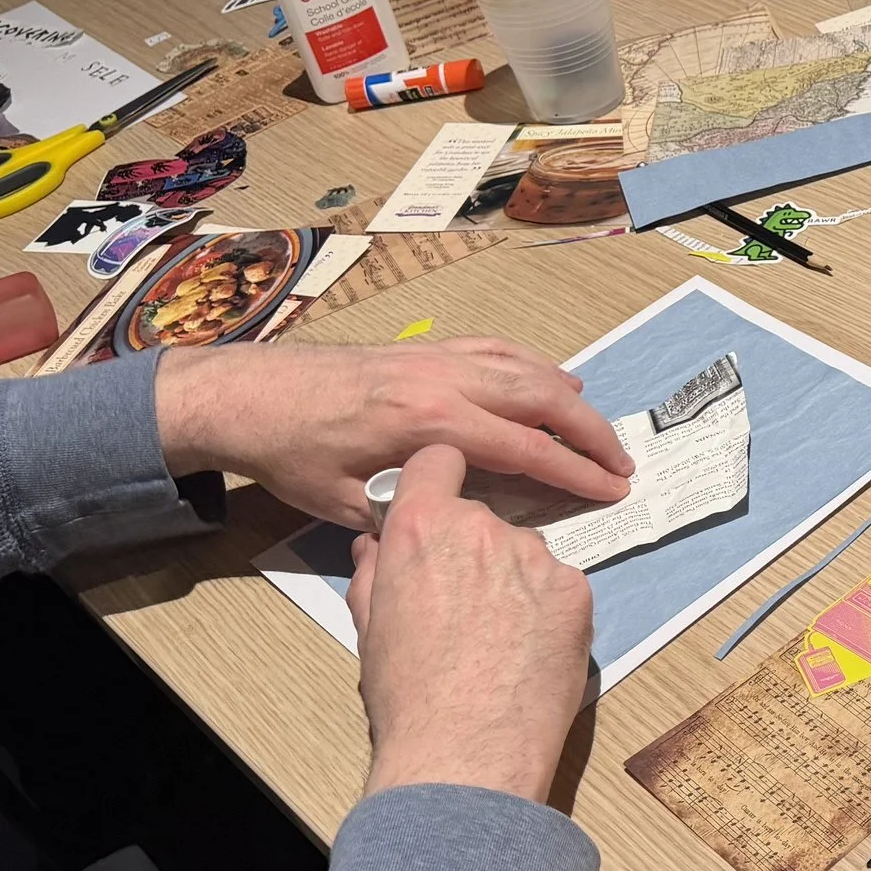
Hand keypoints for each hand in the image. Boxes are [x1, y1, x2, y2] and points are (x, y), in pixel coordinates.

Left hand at [155, 336, 634, 528]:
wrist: (247, 395)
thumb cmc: (291, 454)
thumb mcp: (349, 504)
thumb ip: (415, 511)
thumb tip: (463, 522)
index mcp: (430, 423)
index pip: (527, 449)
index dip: (577, 473)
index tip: (613, 489)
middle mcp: (444, 379)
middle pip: (543, 400)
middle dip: (591, 432)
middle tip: (623, 462)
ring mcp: (436, 356)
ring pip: (526, 367)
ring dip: (570, 398)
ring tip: (598, 427)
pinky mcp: (424, 348)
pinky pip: (497, 349)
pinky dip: (534, 366)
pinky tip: (549, 382)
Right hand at [346, 444, 593, 800]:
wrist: (466, 750)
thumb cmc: (407, 694)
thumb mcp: (369, 626)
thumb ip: (376, 572)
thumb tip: (376, 546)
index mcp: (424, 527)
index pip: (438, 459)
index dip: (438, 477)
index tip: (439, 500)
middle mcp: (484, 528)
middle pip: (483, 517)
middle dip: (473, 549)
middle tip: (464, 604)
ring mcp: (537, 557)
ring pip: (525, 553)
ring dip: (513, 579)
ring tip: (498, 638)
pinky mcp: (577, 590)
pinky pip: (559, 585)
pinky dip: (548, 608)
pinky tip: (529, 650)